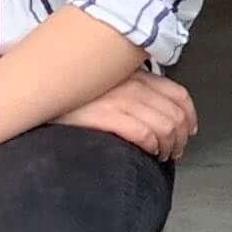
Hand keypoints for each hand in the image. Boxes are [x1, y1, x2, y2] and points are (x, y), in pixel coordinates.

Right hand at [58, 70, 200, 160]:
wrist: (41, 94)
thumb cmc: (75, 93)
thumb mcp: (109, 82)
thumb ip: (133, 88)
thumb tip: (157, 111)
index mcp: (137, 75)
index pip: (179, 94)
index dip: (190, 116)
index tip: (190, 130)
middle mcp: (133, 84)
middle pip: (176, 114)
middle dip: (181, 137)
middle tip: (176, 151)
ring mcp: (120, 100)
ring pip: (165, 125)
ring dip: (170, 146)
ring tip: (164, 156)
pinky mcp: (106, 116)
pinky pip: (144, 133)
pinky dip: (153, 146)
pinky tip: (149, 154)